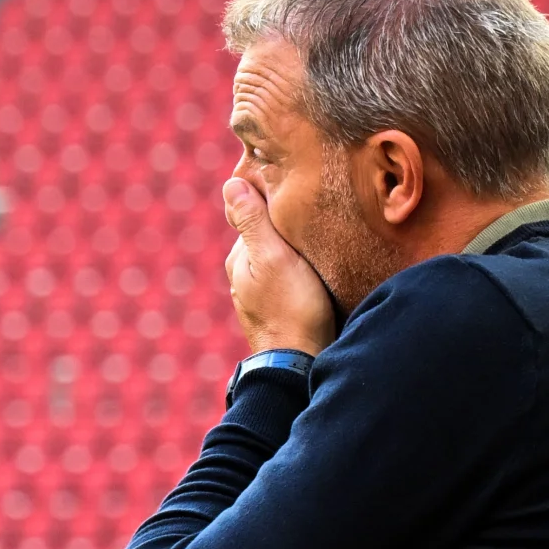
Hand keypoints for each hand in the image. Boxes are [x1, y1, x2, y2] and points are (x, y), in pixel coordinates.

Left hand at [224, 174, 340, 356]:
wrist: (300, 364)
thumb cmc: (293, 308)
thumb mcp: (275, 257)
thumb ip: (254, 221)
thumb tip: (230, 183)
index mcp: (239, 258)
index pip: (253, 214)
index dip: (274, 201)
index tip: (299, 194)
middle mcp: (243, 275)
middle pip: (265, 236)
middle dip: (283, 226)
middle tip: (314, 216)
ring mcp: (258, 295)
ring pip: (275, 258)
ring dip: (292, 249)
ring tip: (317, 244)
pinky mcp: (276, 309)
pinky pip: (284, 278)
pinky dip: (296, 269)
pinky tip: (314, 273)